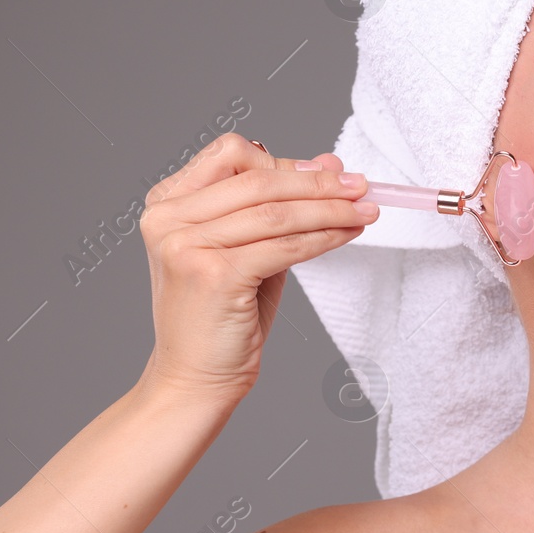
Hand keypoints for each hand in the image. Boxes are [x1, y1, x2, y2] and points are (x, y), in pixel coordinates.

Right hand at [134, 134, 373, 406]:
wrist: (194, 378)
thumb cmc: (221, 314)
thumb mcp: (248, 247)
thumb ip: (279, 206)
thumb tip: (328, 164)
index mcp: (168, 203)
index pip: (230, 155)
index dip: (284, 162)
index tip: (328, 172)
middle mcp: (168, 219)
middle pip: (258, 180)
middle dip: (318, 183)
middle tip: (360, 186)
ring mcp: (186, 246)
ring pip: (276, 213)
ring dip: (330, 209)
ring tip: (365, 211)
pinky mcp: (213, 274)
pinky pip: (284, 246)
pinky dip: (323, 238)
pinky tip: (348, 235)